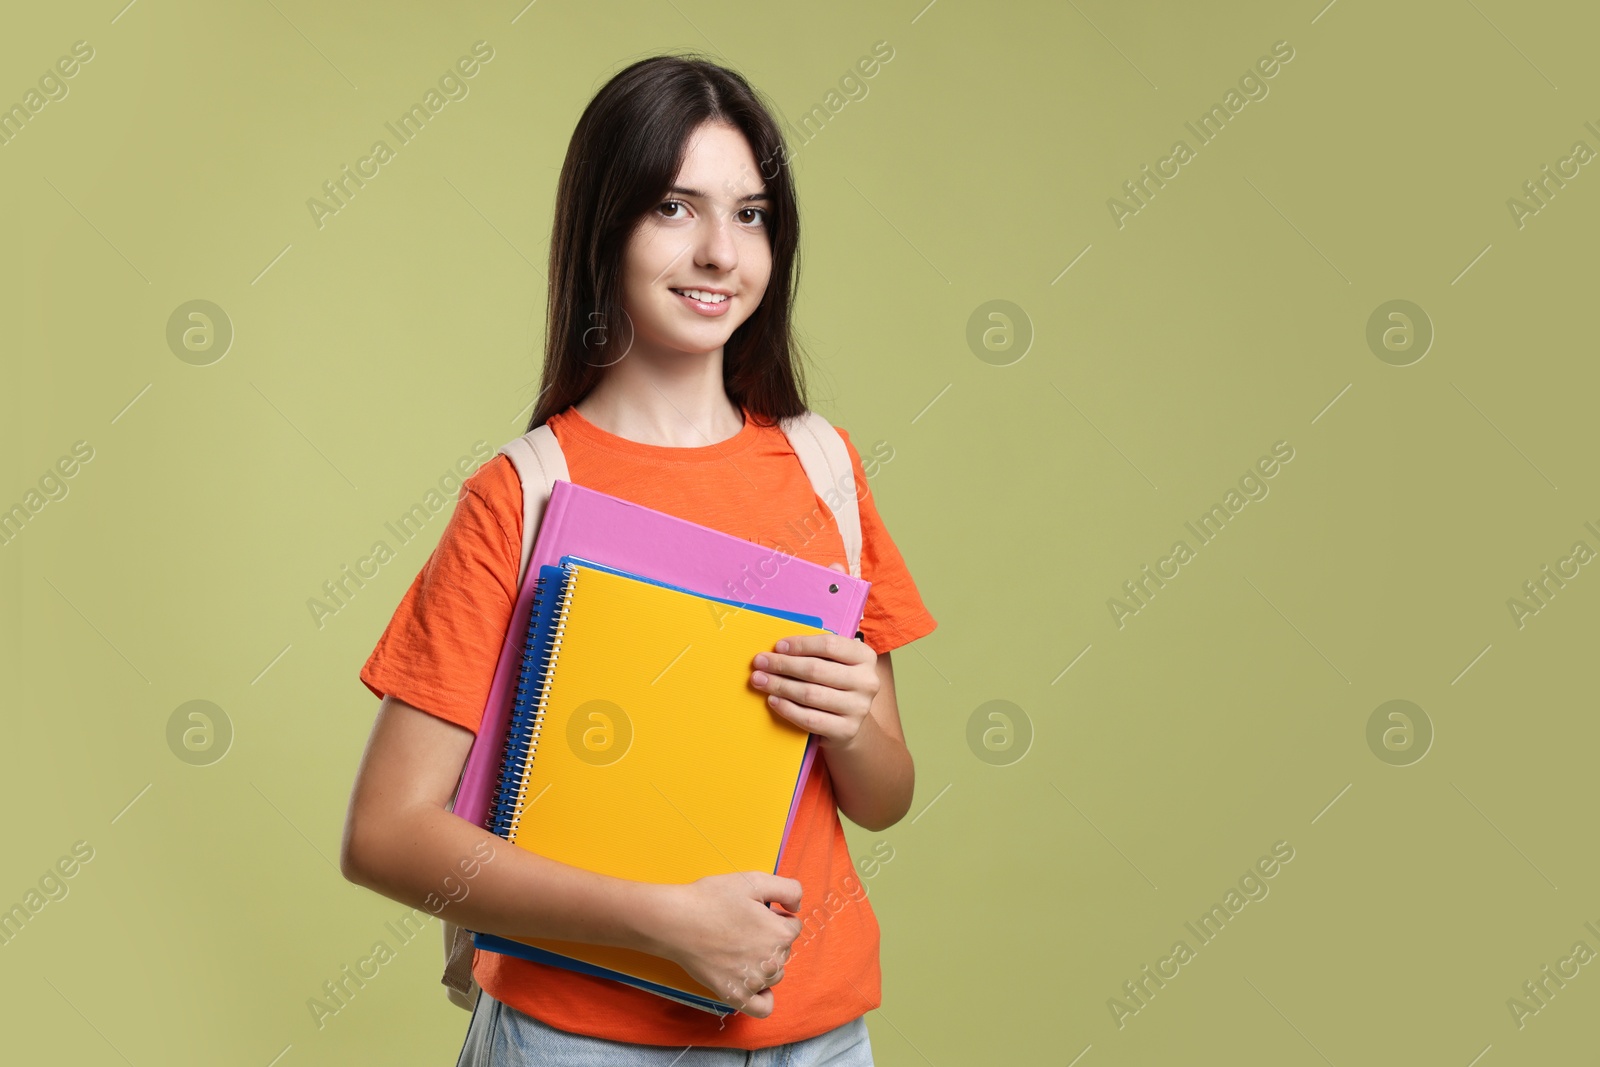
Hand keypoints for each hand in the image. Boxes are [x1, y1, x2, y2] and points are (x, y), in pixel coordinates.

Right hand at [655, 872, 803, 1017]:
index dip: (774, 916)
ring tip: (737, 948)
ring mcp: (755, 981)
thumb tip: (797, 906)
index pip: (792, 926)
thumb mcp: (754, 879)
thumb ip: (788, 889)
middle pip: (784, 950)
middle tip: (741, 927)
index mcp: (780, 933)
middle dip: (769, 938)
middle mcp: (773, 961)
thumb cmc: (712, 898)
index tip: (753, 913)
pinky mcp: (735, 995)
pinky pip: (763, 1007)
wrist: (677, 921)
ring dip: (764, 963)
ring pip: (775, 974)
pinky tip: (753, 983)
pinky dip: (763, 996)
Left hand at [751, 631, 879, 751]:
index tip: (777, 647)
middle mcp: (866, 681)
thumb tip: (778, 650)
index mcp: (864, 657)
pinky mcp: (847, 730)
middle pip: (816, 669)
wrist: (849, 723)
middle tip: (760, 663)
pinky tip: (773, 701)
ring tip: (760, 681)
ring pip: (810, 694)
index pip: (829, 645)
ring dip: (780, 686)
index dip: (800, 645)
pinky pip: (809, 718)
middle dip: (783, 665)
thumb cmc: (834, 685)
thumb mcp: (834, 663)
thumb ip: (814, 653)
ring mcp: (859, 708)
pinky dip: (787, 709)